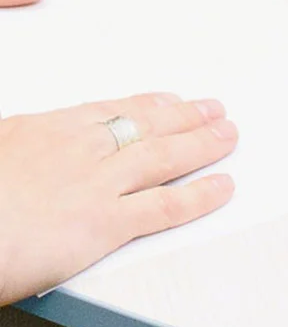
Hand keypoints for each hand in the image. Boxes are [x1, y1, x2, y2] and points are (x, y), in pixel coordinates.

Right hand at [0, 93, 235, 304]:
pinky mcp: (104, 225)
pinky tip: (221, 188)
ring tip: (227, 136)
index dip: (149, 105)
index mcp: (48, 130)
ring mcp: (96, 186)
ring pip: (164, 157)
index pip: (112, 111)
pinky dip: (199, 197)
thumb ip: (19, 148)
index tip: (170, 101)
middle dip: (186, 118)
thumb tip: (22, 153)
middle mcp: (80, 151)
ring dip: (203, 145)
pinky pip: (164, 207)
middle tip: (213, 111)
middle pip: (147, 126)